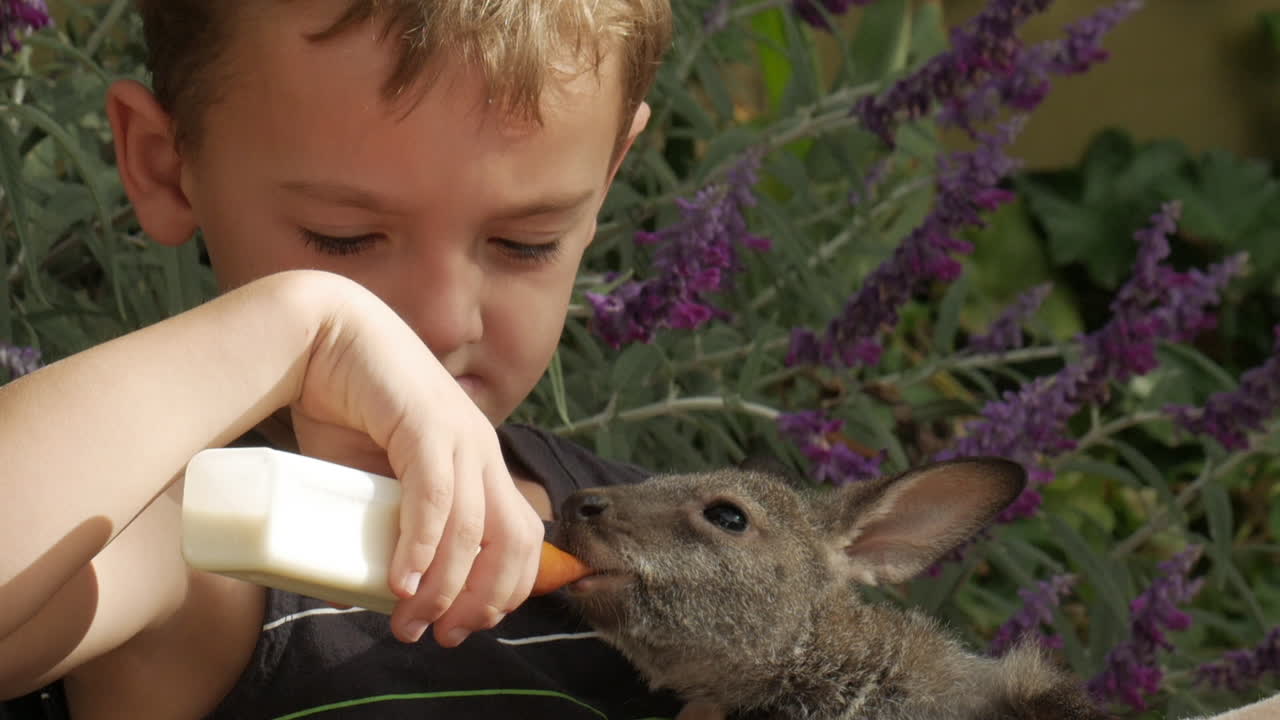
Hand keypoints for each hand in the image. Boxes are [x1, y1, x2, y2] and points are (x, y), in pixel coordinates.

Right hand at [289, 273, 542, 645]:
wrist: (318, 335)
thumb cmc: (342, 403)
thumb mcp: (368, 478)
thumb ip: (376, 525)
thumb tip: (363, 595)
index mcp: (477, 461)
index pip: (520, 536)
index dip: (501, 589)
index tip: (462, 627)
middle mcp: (481, 449)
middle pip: (514, 540)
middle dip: (483, 599)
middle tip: (443, 635)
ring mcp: (460, 434)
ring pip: (473, 527)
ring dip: (443, 585)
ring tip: (410, 621)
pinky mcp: (426, 423)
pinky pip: (435, 497)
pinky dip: (421, 546)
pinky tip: (403, 581)